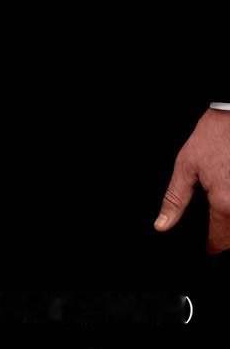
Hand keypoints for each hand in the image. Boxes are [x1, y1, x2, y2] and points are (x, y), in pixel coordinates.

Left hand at [155, 108, 229, 253]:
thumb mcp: (186, 165)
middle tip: (215, 228)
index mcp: (224, 204)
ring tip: (222, 208)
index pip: (219, 242)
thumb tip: (162, 225)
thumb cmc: (213, 137)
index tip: (207, 248)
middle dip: (225, 238)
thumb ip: (175, 199)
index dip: (210, 247)